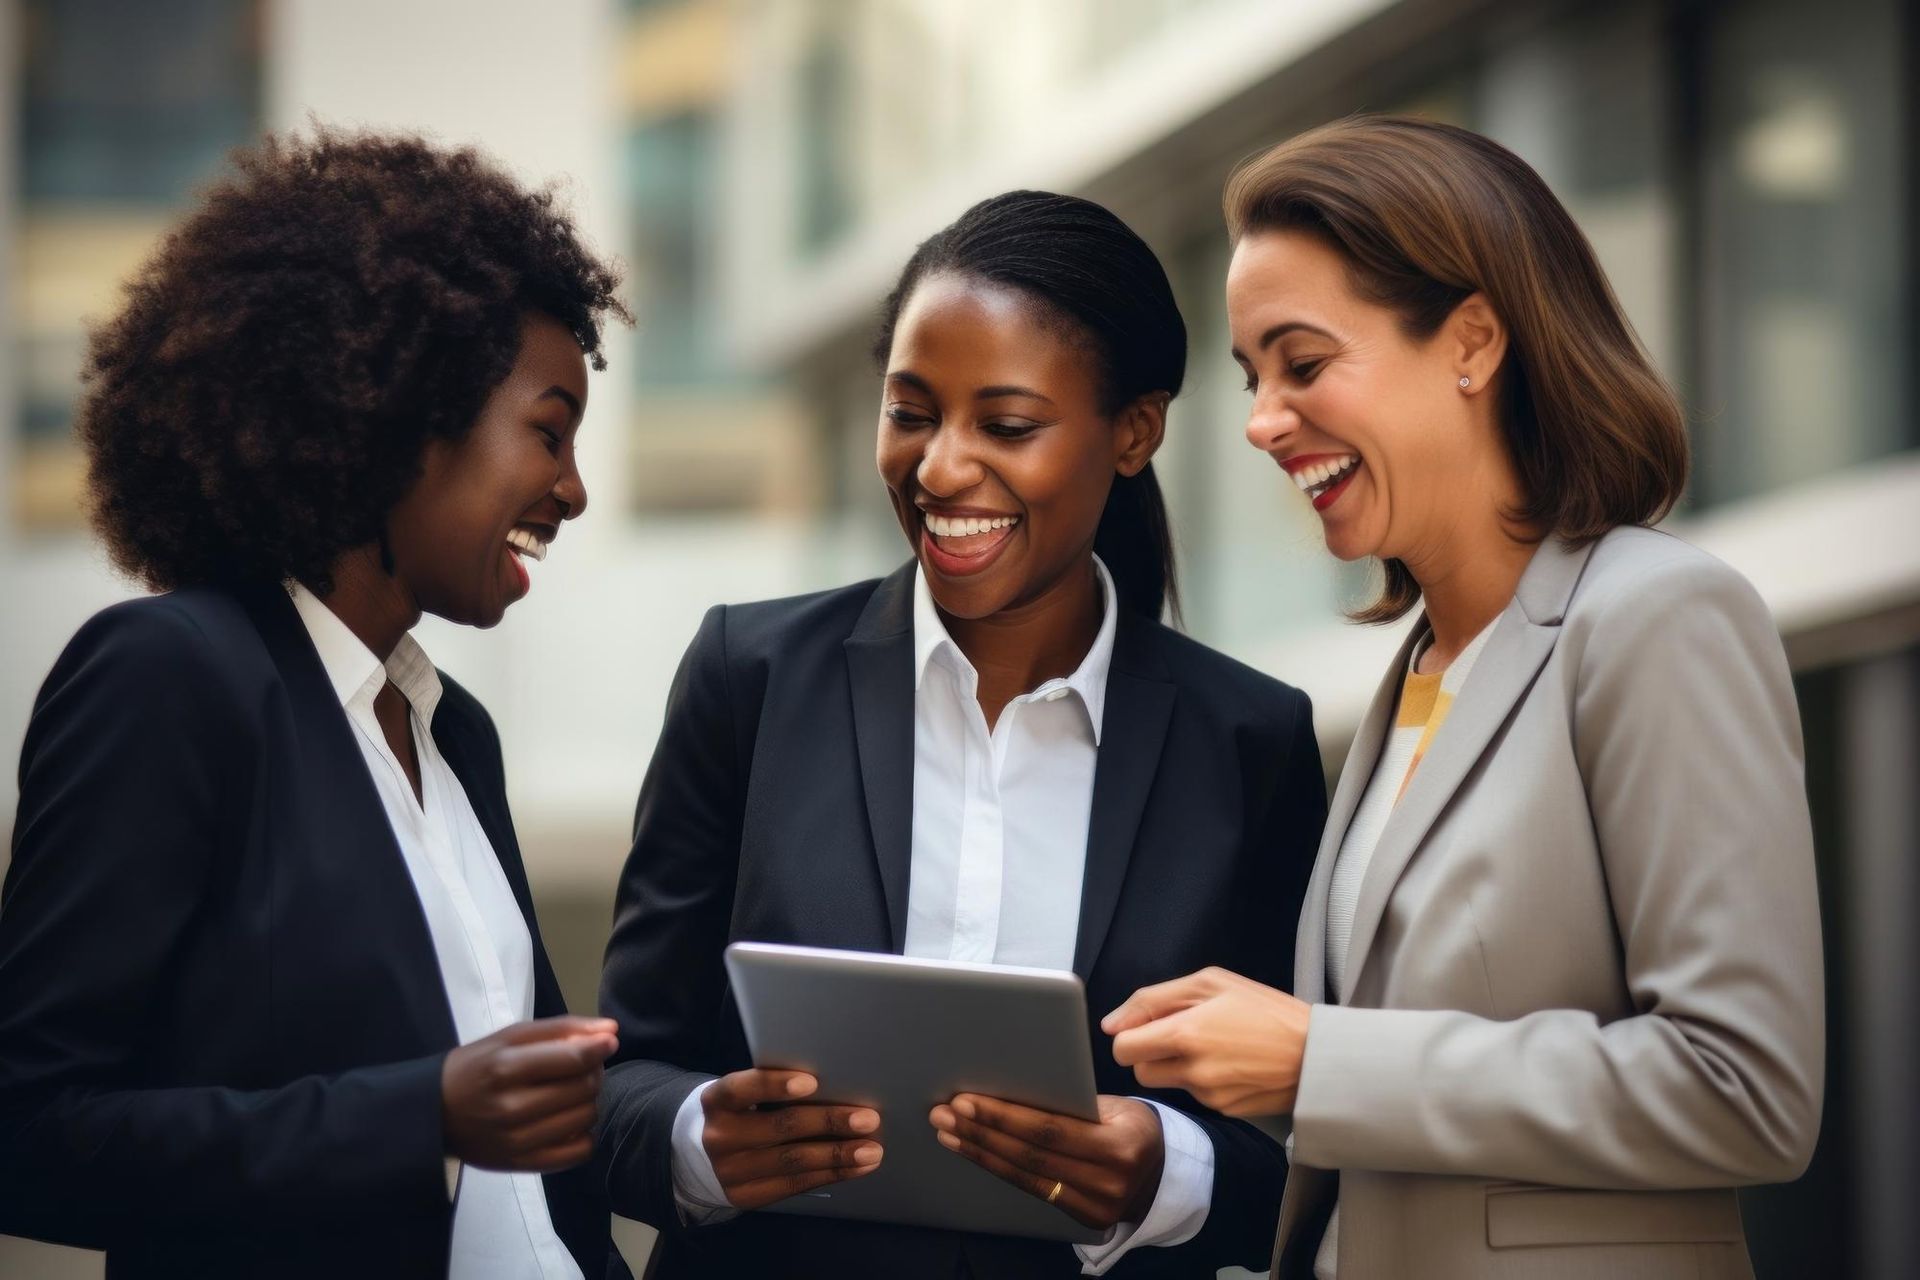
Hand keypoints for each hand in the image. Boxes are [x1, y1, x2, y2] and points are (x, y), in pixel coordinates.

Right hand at [441, 1015, 618, 1171]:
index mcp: (506, 1069)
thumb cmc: (476, 1066)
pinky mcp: (523, 1164)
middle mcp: (512, 1108)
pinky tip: (567, 1121)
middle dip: (593, 1071)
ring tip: (569, 1092)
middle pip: (584, 1088)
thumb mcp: (510, 1036)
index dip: (600, 1047)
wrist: (434, 1113)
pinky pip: (580, 1152)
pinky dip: (583, 1134)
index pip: (574, 1059)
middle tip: (579, 1066)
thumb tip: (611, 1030)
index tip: (606, 1042)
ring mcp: (518, 1141)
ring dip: (589, 1100)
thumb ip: (562, 1030)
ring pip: (587, 1117)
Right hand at [700, 1069, 883, 1208]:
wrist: (699, 1157)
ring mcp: (730, 1171)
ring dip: (838, 1155)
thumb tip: (836, 1087)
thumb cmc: (739, 1112)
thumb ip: (774, 1090)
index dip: (776, 1085)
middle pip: (780, 1127)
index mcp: (717, 1100)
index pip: (743, 1089)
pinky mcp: (746, 1196)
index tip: (812, 1082)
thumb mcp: (743, 1095)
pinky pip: (794, 1185)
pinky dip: (830, 1174)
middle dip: (828, 1122)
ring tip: (872, 1150)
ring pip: (792, 1162)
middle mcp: (719, 1136)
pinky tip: (855, 1167)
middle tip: (868, 1119)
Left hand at [928, 1094, 1163, 1230]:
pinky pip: (1032, 1190)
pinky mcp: (1081, 1219)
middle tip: (944, 1114)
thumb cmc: (1132, 1127)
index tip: (966, 1101)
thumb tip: (1013, 1087)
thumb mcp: (1116, 1106)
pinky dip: (999, 1168)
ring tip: (948, 1132)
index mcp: (1121, 1143)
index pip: (1050, 1129)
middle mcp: (1109, 1180)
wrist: (1161, 1174)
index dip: (1004, 1116)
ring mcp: (1095, 1206)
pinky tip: (975, 1152)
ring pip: (1026, 1176)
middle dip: (981, 1132)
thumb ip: (1073, 1103)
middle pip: (1030, 1155)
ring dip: (981, 1152)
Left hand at [1104, 967, 1310, 1115]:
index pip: (1122, 1049)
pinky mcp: (1224, 1111)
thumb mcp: (1213, 982)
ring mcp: (1207, 1095)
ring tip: (1214, 1045)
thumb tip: (1111, 1024)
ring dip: (1177, 1066)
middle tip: (1180, 1034)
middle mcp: (1192, 1070)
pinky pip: (1196, 1094)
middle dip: (1150, 1054)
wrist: (1318, 1054)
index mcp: (1185, 1034)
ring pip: (1167, 1083)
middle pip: (1139, 1071)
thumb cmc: (1267, 1009)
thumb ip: (1153, 999)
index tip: (1148, 1027)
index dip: (1130, 1035)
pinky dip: (1203, 1080)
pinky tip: (1231, 1063)